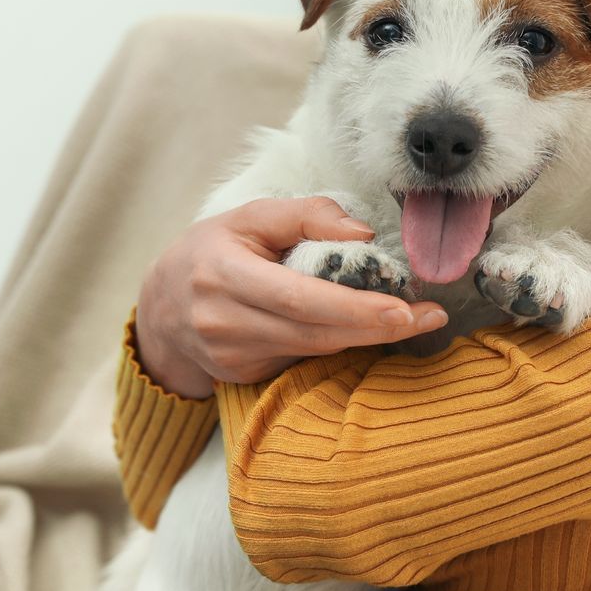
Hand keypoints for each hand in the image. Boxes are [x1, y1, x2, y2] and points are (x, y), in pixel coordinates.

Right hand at [135, 196, 449, 398]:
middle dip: (377, 328)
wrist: (161, 308)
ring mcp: (232, 356)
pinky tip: (366, 329)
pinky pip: (301, 359)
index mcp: (223, 274)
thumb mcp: (249, 217)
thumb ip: (306, 215)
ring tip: (415, 320)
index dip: (353, 308)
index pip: (298, 298)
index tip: (403, 309)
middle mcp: (223, 321)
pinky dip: (338, 344)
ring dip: (367, 338)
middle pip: (314, 333)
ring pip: (313, 350)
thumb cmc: (211, 251)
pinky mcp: (242, 376)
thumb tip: (363, 233)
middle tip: (429, 318)